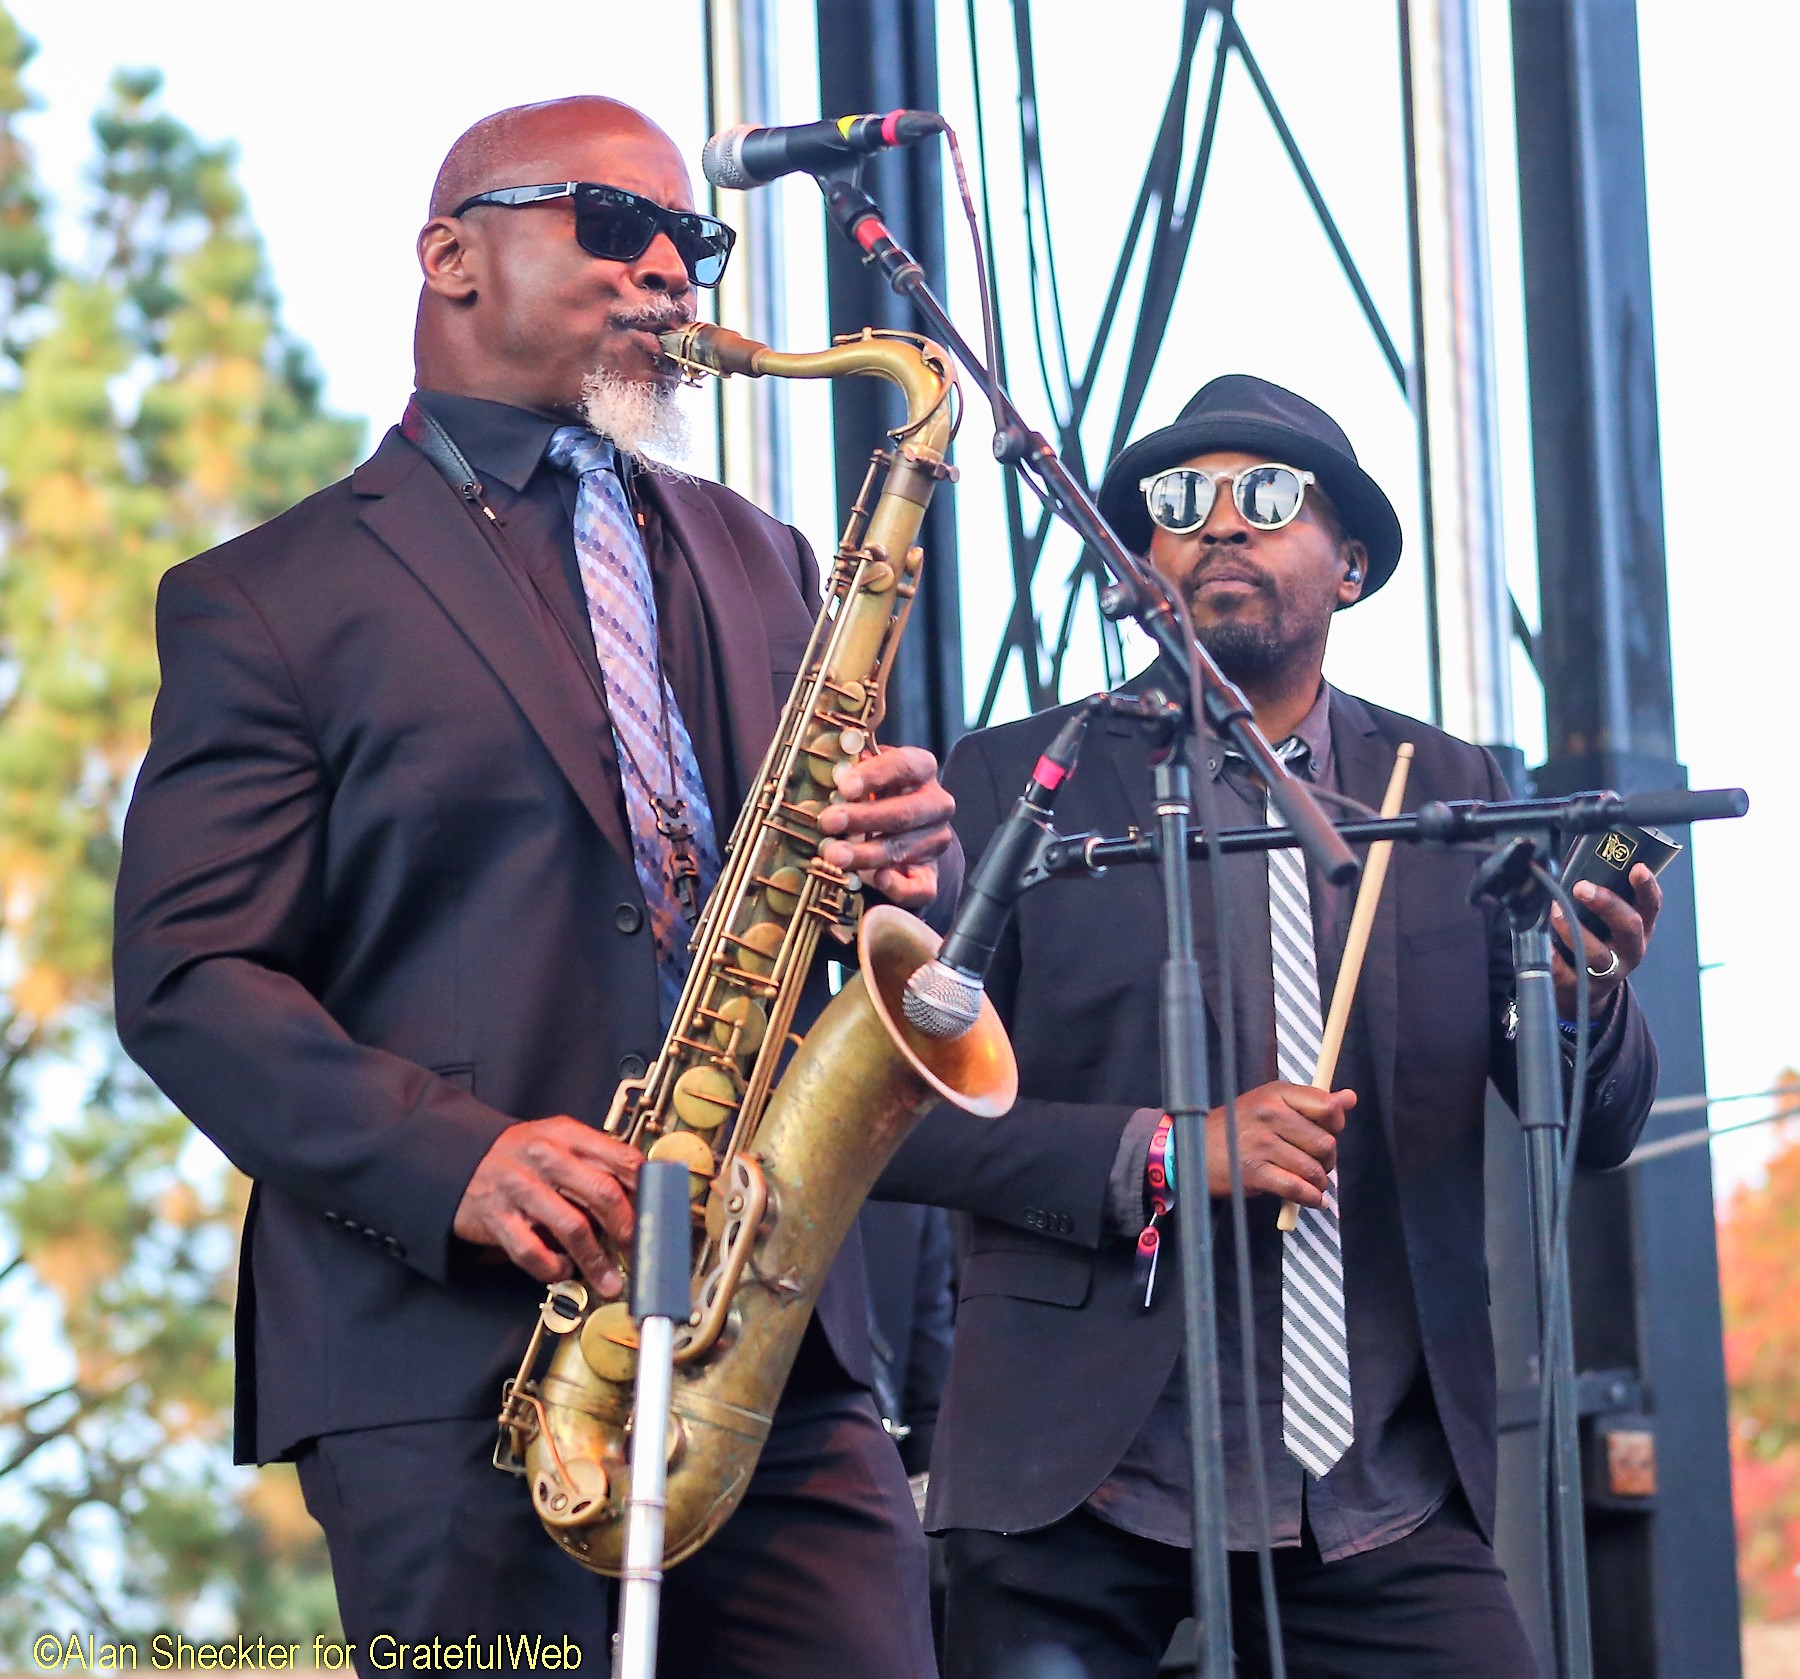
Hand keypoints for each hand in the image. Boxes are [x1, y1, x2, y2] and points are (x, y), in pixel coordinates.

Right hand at [452, 1117, 641, 1297]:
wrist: (456, 1156)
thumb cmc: (519, 1155)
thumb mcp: (558, 1141)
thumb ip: (595, 1161)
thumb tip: (642, 1196)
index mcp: (568, 1135)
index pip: (622, 1158)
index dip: (648, 1190)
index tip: (661, 1215)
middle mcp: (546, 1157)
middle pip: (603, 1193)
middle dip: (628, 1229)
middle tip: (640, 1252)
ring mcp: (520, 1187)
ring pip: (572, 1227)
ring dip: (597, 1261)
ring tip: (610, 1281)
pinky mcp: (497, 1217)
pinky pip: (532, 1251)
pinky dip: (552, 1267)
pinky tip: (562, 1270)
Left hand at [816, 744, 954, 909]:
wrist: (898, 827)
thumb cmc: (874, 792)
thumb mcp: (866, 772)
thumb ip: (852, 768)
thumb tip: (834, 770)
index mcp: (923, 769)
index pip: (904, 766)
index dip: (874, 775)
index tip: (844, 786)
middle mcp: (936, 804)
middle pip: (904, 812)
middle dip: (862, 818)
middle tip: (827, 822)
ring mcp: (936, 841)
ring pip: (903, 849)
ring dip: (865, 854)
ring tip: (833, 855)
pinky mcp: (931, 875)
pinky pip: (921, 887)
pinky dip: (899, 887)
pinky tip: (878, 879)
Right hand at [1204, 1082, 1353, 1206]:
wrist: (1190, 1149)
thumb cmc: (1235, 1127)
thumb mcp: (1270, 1104)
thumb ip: (1311, 1103)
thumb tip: (1350, 1098)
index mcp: (1276, 1093)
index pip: (1327, 1107)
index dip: (1335, 1124)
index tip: (1326, 1133)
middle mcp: (1270, 1114)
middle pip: (1325, 1143)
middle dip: (1327, 1160)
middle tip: (1315, 1164)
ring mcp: (1261, 1143)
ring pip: (1313, 1169)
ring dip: (1318, 1182)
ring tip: (1310, 1183)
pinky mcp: (1254, 1172)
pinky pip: (1297, 1189)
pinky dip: (1310, 1198)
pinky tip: (1312, 1200)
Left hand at [1551, 862, 1661, 1017]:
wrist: (1581, 991)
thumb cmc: (1591, 941)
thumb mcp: (1603, 921)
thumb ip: (1596, 894)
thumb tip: (1571, 857)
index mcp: (1639, 928)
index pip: (1651, 905)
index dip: (1647, 887)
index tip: (1638, 868)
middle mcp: (1629, 950)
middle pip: (1628, 927)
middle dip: (1606, 904)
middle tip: (1581, 887)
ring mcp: (1608, 972)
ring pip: (1597, 953)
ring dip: (1573, 929)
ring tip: (1554, 911)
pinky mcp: (1583, 989)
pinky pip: (1568, 974)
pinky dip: (1554, 958)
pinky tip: (1544, 945)